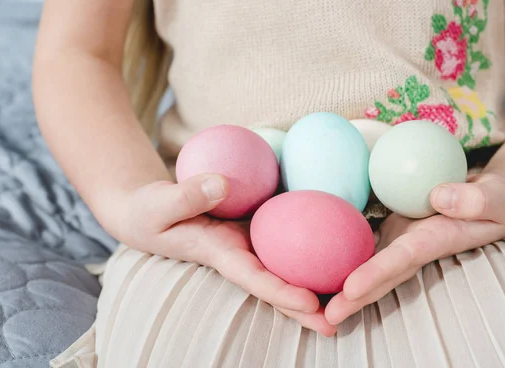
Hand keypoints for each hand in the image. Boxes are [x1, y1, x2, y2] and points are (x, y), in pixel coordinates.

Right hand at [117, 174, 336, 335]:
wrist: (152, 211)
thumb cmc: (149, 212)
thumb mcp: (158, 203)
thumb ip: (185, 195)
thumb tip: (222, 184)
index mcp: (221, 255)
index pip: (255, 279)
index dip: (282, 293)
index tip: (311, 304)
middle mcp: (243, 255)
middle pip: (281, 282)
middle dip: (309, 305)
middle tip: (343, 319)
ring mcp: (253, 241)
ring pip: (289, 263)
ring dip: (317, 278)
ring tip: (355, 289)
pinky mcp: (259, 225)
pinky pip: (288, 233)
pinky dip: (311, 242)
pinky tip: (339, 240)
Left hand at [325, 172, 504, 324]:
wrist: (498, 201)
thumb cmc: (502, 198)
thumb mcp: (499, 196)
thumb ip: (476, 198)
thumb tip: (439, 197)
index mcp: (437, 241)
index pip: (402, 259)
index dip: (376, 273)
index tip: (350, 289)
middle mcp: (415, 247)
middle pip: (379, 274)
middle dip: (352, 297)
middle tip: (320, 316)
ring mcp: (404, 240)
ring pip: (369, 264)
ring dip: (342, 283)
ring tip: (310, 301)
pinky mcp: (397, 229)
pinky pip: (367, 242)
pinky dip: (343, 254)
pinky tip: (318, 261)